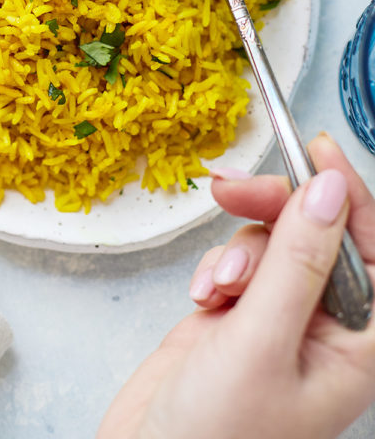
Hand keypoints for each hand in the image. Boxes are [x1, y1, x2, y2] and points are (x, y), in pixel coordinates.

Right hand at [97, 134, 374, 438]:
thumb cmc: (216, 438)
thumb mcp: (261, 342)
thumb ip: (296, 261)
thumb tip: (329, 190)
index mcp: (356, 344)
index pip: (371, 247)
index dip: (349, 194)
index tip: (315, 151)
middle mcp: (324, 327)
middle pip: (315, 233)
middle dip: (276, 208)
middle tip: (232, 189)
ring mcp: (279, 319)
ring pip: (272, 241)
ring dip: (239, 248)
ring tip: (217, 287)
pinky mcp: (237, 314)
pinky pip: (237, 260)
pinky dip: (216, 267)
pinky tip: (203, 297)